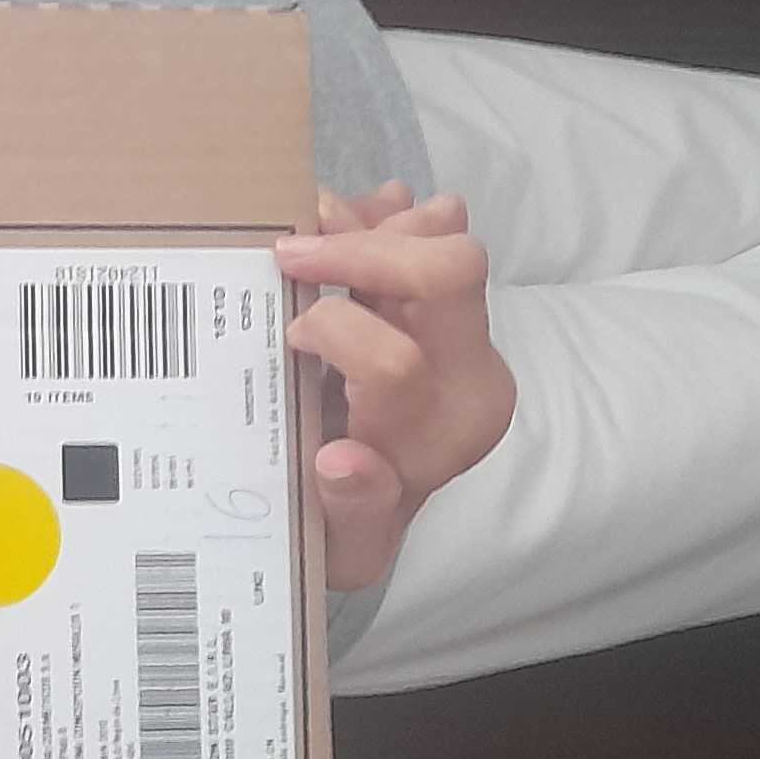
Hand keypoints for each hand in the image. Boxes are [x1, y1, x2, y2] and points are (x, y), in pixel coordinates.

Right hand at [276, 185, 515, 595]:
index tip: (286, 339)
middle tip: (288, 253)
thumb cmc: (348, 525)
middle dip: (361, 250)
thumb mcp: (344, 546)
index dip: (331, 337)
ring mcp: (465, 328)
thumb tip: (344, 462)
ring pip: (445, 235)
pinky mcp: (446, 301)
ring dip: (371, 218)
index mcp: (449, 430)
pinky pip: (432, 227)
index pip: (399, 361)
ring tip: (313, 221)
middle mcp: (473, 372)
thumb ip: (350, 511)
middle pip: (450, 272)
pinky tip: (342, 217)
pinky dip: (382, 211)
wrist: (369, 502)